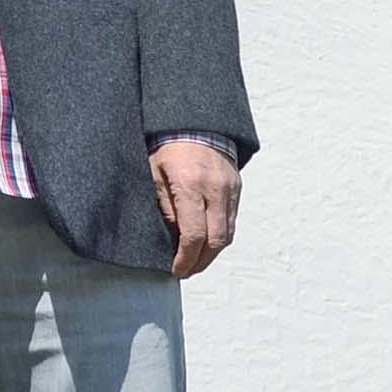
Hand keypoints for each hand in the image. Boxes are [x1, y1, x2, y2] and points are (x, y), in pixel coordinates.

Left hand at [149, 140, 240, 277]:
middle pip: (215, 241)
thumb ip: (164, 207)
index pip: (193, 235)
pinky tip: (207, 242)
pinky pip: (231, 220)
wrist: (194, 121)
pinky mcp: (237, 187)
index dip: (185, 259)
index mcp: (189, 184)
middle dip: (200, 262)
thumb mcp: (154, 173)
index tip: (176, 270)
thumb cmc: (166, 146)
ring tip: (195, 261)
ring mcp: (229, 188)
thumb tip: (172, 240)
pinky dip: (220, 236)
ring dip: (212, 253)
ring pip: (227, 234)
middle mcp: (214, 188)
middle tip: (186, 271)